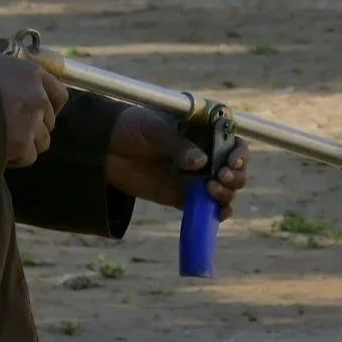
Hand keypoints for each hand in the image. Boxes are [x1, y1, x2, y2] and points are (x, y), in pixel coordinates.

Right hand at [0, 55, 64, 167]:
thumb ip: (7, 79)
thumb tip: (7, 88)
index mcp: (31, 74)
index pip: (59, 94)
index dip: (50, 106)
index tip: (38, 113)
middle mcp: (37, 97)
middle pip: (48, 120)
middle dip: (34, 127)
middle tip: (12, 130)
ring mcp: (32, 121)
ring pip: (42, 141)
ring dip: (26, 144)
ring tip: (3, 142)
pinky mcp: (22, 144)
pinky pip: (28, 157)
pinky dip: (16, 158)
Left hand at [104, 108, 249, 218]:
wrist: (102, 149)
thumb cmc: (130, 128)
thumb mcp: (153, 130)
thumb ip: (177, 145)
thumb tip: (200, 163)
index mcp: (202, 133)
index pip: (231, 142)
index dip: (239, 153)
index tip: (232, 161)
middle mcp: (203, 155)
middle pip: (234, 169)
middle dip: (236, 176)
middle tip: (222, 177)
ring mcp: (193, 178)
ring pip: (224, 189)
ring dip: (227, 194)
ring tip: (212, 191)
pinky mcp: (181, 197)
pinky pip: (205, 208)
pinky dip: (217, 213)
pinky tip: (218, 213)